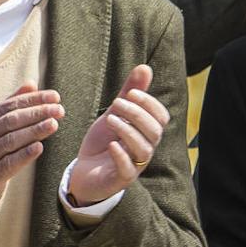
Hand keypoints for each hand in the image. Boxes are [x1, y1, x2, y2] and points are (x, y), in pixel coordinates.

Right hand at [0, 84, 62, 215]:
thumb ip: (11, 106)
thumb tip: (31, 84)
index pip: (10, 105)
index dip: (33, 100)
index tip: (55, 97)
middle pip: (11, 120)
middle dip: (37, 113)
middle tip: (59, 109)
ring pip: (11, 140)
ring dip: (35, 131)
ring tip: (54, 124)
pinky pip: (8, 163)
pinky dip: (24, 155)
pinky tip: (39, 148)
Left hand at [68, 65, 169, 206]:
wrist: (84, 173)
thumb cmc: (103, 143)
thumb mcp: (114, 114)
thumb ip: (129, 93)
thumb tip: (145, 67)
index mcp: (146, 133)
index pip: (161, 117)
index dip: (149, 103)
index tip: (130, 93)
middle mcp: (145, 149)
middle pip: (154, 131)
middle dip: (137, 114)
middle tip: (116, 103)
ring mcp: (135, 165)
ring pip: (144, 149)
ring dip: (128, 130)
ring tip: (110, 119)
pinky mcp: (121, 179)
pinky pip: (128, 169)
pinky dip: (121, 155)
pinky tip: (111, 144)